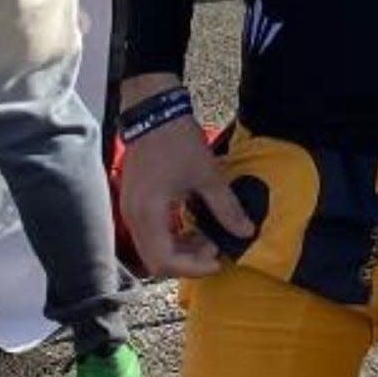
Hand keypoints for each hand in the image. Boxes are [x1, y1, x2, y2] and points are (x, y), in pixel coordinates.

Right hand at [119, 115, 253, 278]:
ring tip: (207, 235)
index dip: (193, 267)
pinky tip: (192, 222)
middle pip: (156, 261)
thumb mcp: (207, 174)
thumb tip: (246, 231)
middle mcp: (133, 217)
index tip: (218, 259)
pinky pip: (150, 232)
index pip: (165, 262)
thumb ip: (226, 207)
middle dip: (187, 261)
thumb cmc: (177, 139)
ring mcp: (131, 209)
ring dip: (180, 249)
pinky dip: (171, 236)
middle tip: (214, 247)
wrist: (153, 109)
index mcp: (149, 214)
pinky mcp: (134, 201)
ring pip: (153, 248)